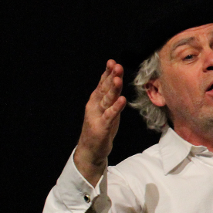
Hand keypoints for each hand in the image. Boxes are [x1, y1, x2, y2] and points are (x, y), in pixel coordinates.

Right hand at [73, 60, 126, 185]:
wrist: (91, 150)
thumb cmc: (101, 127)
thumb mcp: (107, 109)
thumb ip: (110, 96)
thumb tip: (115, 80)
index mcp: (96, 100)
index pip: (102, 84)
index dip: (107, 73)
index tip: (113, 62)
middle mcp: (95, 106)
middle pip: (105, 89)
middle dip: (111, 77)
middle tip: (117, 66)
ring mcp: (98, 116)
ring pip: (107, 100)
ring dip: (113, 89)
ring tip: (118, 79)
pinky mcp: (102, 126)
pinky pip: (110, 115)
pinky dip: (116, 107)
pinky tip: (122, 100)